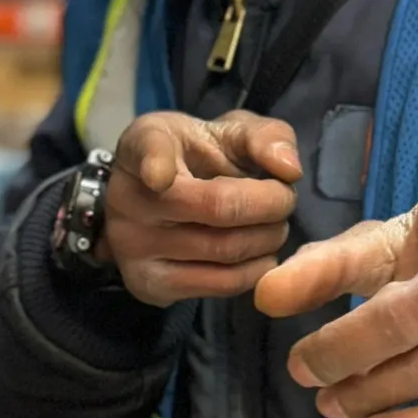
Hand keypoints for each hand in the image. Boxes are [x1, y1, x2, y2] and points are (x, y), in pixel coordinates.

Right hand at [102, 111, 300, 306]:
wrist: (160, 196)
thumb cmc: (200, 156)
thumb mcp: (231, 132)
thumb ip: (266, 137)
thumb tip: (289, 169)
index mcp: (145, 143)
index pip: (148, 152)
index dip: (155, 165)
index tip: (159, 176)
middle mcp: (128, 197)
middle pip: (219, 208)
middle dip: (272, 206)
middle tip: (284, 201)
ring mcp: (133, 246)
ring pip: (225, 250)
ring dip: (268, 239)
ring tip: (273, 227)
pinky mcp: (149, 284)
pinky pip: (220, 285)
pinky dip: (255, 271)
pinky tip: (259, 254)